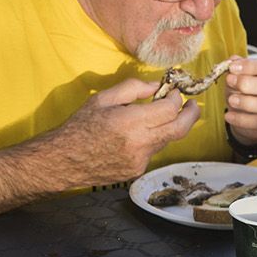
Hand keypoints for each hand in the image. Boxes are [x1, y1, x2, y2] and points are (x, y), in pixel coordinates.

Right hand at [51, 77, 201, 188]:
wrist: (64, 160)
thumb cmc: (81, 126)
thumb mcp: (104, 98)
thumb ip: (133, 88)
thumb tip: (157, 86)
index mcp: (131, 122)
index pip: (170, 109)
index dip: (177, 98)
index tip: (175, 92)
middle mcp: (140, 143)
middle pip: (179, 130)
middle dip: (191, 115)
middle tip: (193, 105)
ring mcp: (140, 160)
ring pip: (166, 141)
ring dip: (169, 127)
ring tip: (160, 116)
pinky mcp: (137, 171)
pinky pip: (153, 152)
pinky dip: (152, 140)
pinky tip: (138, 135)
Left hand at [225, 55, 256, 144]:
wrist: (248, 114)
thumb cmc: (245, 89)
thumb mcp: (239, 75)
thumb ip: (236, 68)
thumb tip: (231, 61)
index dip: (251, 66)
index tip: (232, 68)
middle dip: (248, 83)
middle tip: (230, 81)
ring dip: (247, 102)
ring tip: (230, 100)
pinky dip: (242, 120)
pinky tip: (229, 116)